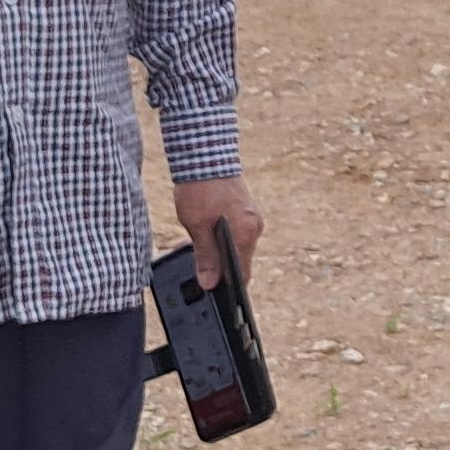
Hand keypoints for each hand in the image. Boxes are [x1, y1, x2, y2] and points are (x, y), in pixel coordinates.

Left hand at [174, 174, 264, 289]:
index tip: (214, 294)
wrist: (206, 154)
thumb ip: (206, 256)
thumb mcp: (197, 225)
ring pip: (236, 245)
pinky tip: (203, 232)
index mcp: (246, 234)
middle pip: (240, 260)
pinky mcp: (244, 209)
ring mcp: (250, 217)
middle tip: (198, 270)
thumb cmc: (201, 188)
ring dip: (218, 251)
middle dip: (221, 268)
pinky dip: (221, 237)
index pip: (242, 273)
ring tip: (196, 245)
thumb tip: (210, 282)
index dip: (229, 287)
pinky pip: (235, 232)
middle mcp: (254, 227)